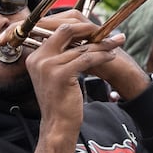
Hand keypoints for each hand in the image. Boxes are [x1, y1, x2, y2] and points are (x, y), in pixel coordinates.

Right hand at [24, 16, 122, 152]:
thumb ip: (61, 54)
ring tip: (116, 44)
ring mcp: (48, 66)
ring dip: (102, 44)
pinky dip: (102, 56)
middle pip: (66, 30)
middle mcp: (39, 58)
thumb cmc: (60, 100)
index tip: (95, 28)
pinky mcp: (60, 75)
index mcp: (36, 55)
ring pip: (81, 47)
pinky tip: (111, 57)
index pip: (57, 29)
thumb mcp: (55, 73)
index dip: (78, 27)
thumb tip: (79, 33)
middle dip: (89, 28)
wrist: (57, 125)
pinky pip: (87, 59)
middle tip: (107, 31)